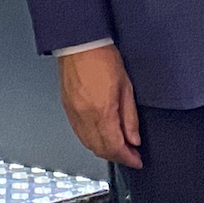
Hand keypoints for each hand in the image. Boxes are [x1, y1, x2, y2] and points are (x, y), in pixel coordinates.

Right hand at [59, 44, 141, 169]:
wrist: (79, 42)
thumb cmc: (102, 57)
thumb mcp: (126, 86)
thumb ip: (130, 117)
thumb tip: (133, 138)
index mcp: (102, 111)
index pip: (115, 147)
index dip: (128, 158)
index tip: (137, 160)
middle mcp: (85, 116)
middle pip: (101, 149)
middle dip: (117, 157)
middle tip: (130, 155)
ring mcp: (73, 113)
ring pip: (88, 144)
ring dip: (104, 150)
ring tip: (117, 147)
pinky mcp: (66, 108)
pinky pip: (78, 133)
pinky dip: (91, 140)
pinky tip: (100, 137)